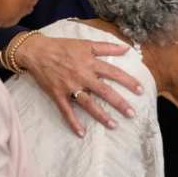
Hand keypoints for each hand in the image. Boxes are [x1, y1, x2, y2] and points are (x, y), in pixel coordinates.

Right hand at [15, 34, 142, 136]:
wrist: (36, 51)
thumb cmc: (63, 46)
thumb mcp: (85, 43)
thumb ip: (107, 47)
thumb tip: (126, 48)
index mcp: (90, 63)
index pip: (114, 73)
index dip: (128, 81)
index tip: (141, 91)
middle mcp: (82, 75)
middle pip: (104, 91)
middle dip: (119, 103)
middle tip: (132, 114)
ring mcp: (69, 87)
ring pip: (88, 103)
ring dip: (101, 115)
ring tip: (113, 125)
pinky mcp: (57, 94)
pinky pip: (66, 111)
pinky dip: (73, 122)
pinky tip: (81, 133)